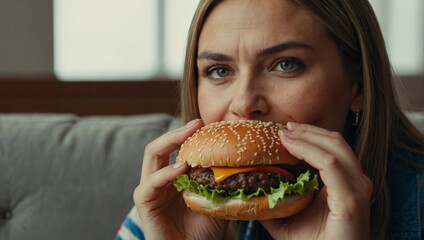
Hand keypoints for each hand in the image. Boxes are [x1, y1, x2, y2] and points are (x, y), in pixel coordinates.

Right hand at [133, 119, 228, 239]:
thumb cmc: (204, 230)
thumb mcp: (217, 200)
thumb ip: (223, 182)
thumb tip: (243, 162)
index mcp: (172, 176)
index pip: (175, 147)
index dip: (188, 134)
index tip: (206, 123)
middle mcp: (158, 178)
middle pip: (161, 145)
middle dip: (178, 132)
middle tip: (196, 123)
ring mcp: (150, 189)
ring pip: (151, 155)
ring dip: (170, 143)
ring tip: (189, 136)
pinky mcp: (144, 203)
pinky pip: (150, 183)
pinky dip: (165, 173)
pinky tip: (182, 168)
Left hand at [261, 123, 372, 239]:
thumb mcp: (289, 222)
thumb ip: (276, 206)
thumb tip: (252, 195)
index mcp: (345, 184)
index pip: (331, 148)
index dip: (309, 136)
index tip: (285, 131)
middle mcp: (355, 182)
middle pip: (335, 141)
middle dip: (308, 131)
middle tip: (284, 127)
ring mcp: (356, 189)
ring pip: (334, 147)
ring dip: (307, 136)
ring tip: (284, 134)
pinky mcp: (350, 199)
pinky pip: (330, 164)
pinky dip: (309, 150)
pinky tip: (291, 147)